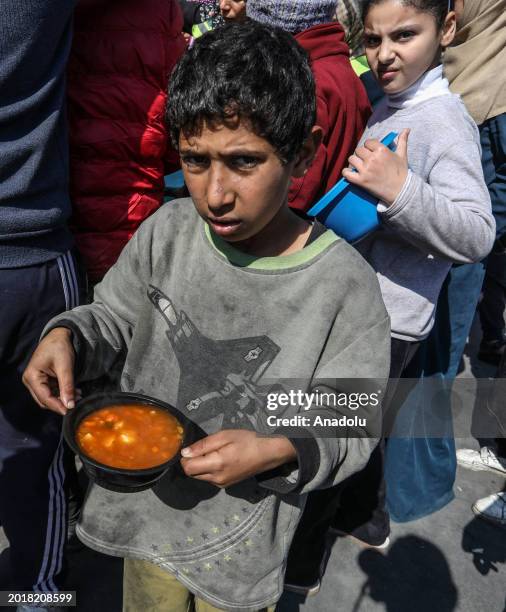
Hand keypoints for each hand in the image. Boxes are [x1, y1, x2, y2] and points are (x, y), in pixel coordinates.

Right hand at [22, 327, 75, 415]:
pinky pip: (52, 391)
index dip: (57, 406)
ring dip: (63, 398)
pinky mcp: (43, 380)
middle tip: (77, 402)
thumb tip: (70, 405)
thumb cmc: (60, 347)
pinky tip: (75, 391)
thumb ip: (67, 386)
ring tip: (79, 395)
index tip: (71, 410)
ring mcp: (36, 381)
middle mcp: (30, 381)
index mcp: (32, 376)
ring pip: (49, 397)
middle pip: (45, 400)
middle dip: (61, 402)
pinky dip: (63, 393)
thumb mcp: (65, 366)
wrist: (59, 335)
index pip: (44, 398)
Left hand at [180, 429, 296, 487]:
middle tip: (203, 448)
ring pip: (200, 477)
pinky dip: (208, 470)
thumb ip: (203, 445)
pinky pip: (209, 479)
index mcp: (216, 465)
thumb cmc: (247, 441)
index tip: (191, 447)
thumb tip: (184, 453)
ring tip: (213, 452)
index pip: (188, 468)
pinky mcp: (226, 485)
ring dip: (200, 466)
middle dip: (192, 461)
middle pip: (192, 474)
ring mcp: (222, 484)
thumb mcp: (224, 436)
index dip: (185, 458)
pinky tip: (219, 459)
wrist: (268, 454)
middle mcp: (216, 479)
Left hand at [342, 129, 409, 205]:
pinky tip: (350, 173)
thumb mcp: (402, 155)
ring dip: (354, 162)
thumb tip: (407, 129)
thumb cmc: (401, 172)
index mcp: (381, 150)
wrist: (400, 190)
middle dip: (361, 155)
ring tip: (358, 166)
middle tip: (365, 161)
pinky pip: (347, 173)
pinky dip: (346, 172)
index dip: (368, 147)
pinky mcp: (361, 180)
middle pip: (358, 150)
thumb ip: (402, 141)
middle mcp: (372, 159)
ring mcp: (365, 170)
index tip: (371, 152)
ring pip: (351, 159)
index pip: (367, 142)